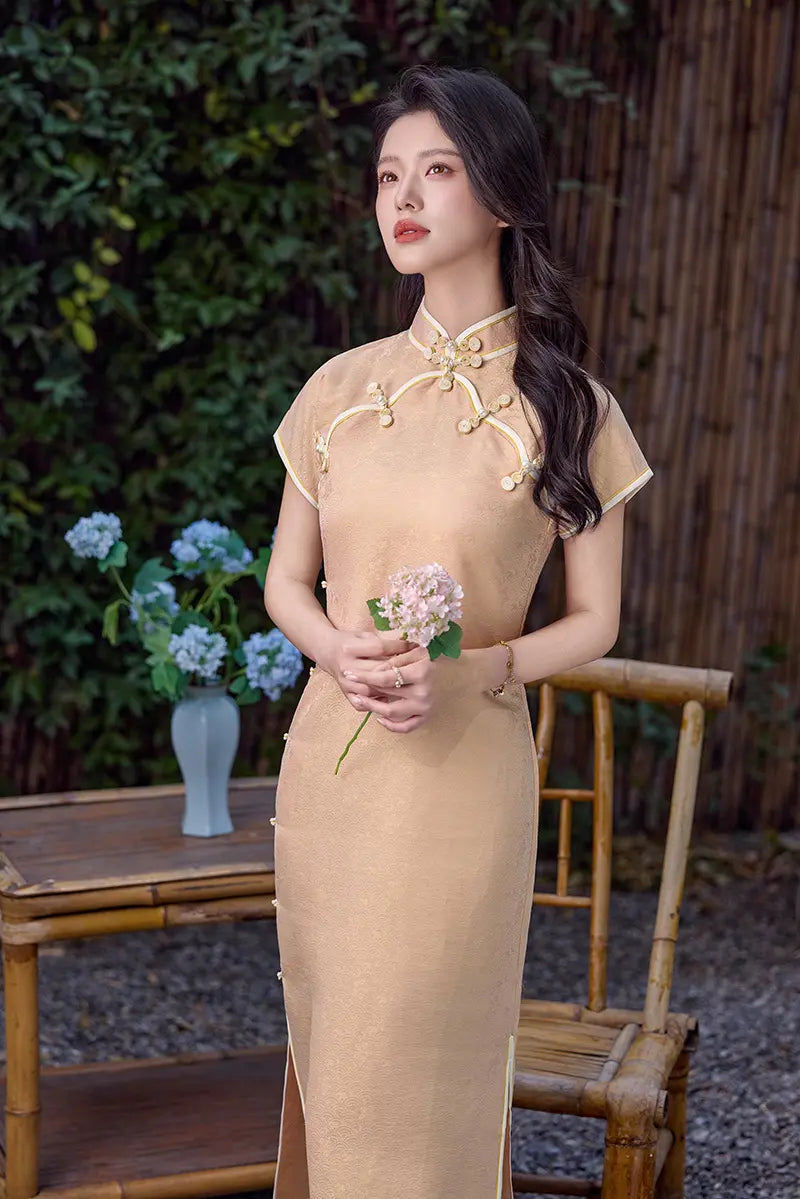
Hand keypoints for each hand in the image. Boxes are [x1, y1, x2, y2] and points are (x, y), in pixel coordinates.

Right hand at [324, 628, 419, 715]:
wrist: (327, 651)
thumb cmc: (350, 641)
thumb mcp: (363, 635)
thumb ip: (382, 641)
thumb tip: (409, 645)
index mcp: (350, 647)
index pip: (379, 648)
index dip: (398, 647)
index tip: (413, 645)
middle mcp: (346, 666)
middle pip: (376, 671)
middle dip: (397, 669)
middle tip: (415, 669)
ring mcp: (344, 682)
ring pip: (371, 690)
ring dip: (389, 690)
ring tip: (406, 686)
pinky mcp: (345, 693)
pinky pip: (362, 704)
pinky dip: (375, 704)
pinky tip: (389, 699)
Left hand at [342, 645, 480, 733]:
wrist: (457, 671)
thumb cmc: (430, 657)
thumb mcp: (412, 651)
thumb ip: (392, 658)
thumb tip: (367, 670)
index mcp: (421, 672)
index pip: (384, 676)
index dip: (364, 675)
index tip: (348, 673)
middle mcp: (424, 692)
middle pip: (385, 693)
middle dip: (364, 689)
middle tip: (349, 685)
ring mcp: (425, 707)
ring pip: (390, 712)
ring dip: (371, 707)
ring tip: (359, 699)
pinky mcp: (426, 717)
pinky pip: (405, 727)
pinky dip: (390, 725)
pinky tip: (378, 717)